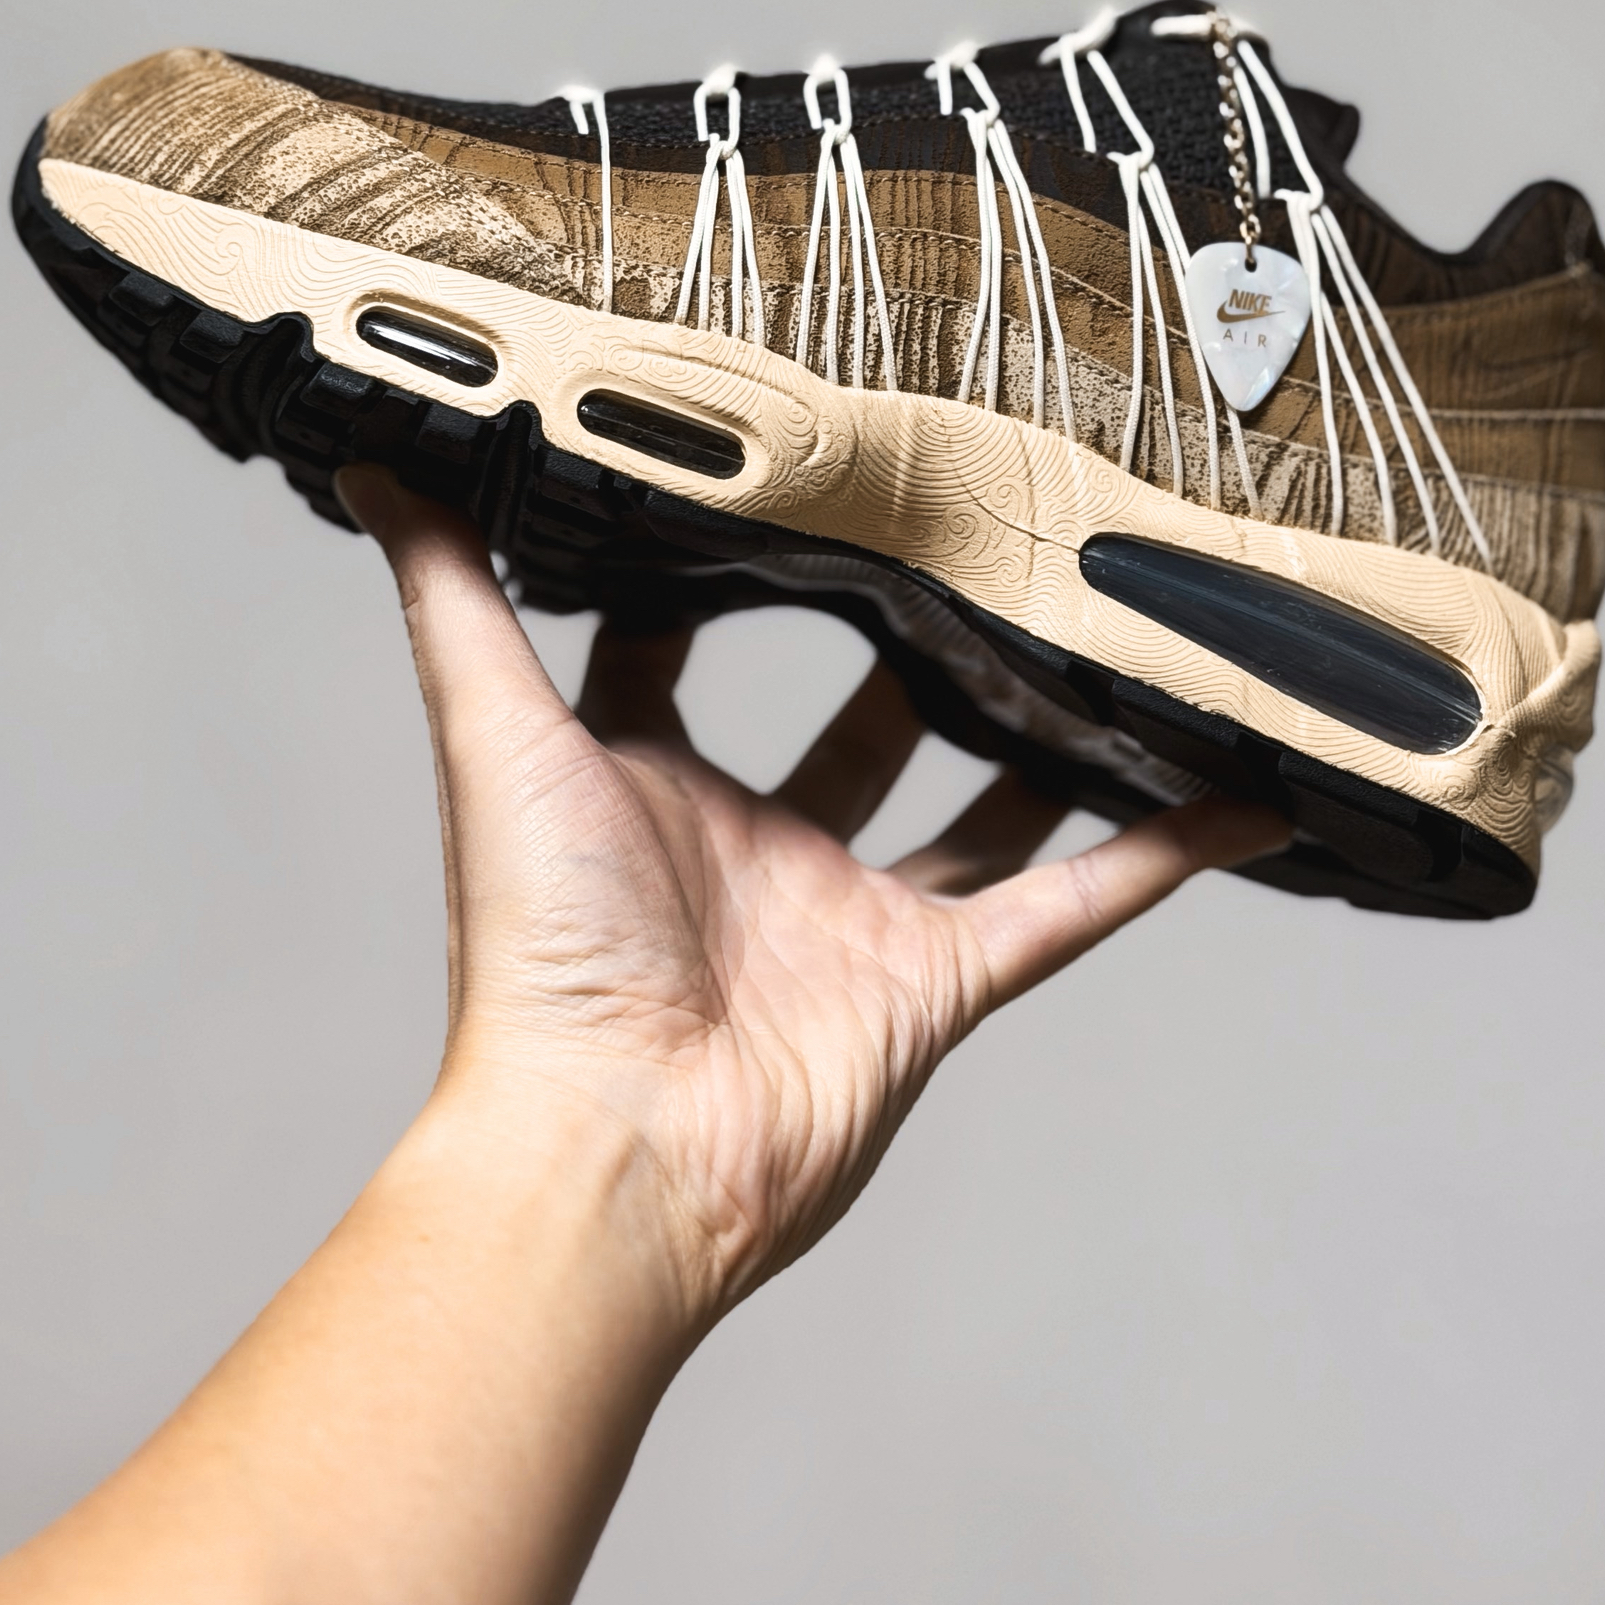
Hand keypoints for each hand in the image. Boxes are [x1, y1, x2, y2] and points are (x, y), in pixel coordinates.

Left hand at [338, 468, 1290, 1336]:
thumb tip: (365, 453)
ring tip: (1107, 646)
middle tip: (973, 539)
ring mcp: (855, 918)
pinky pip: (1073, 906)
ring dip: (1040, 740)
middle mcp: (756, 848)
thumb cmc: (536, 955)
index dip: (711, 574)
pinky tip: (1238, 797)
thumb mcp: (496, 733)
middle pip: (849, 728)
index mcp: (645, 788)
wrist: (612, 1150)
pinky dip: (1160, 856)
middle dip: (903, 644)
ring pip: (976, 809)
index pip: (674, 653)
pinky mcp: (940, 985)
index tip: (772, 478)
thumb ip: (451, 595)